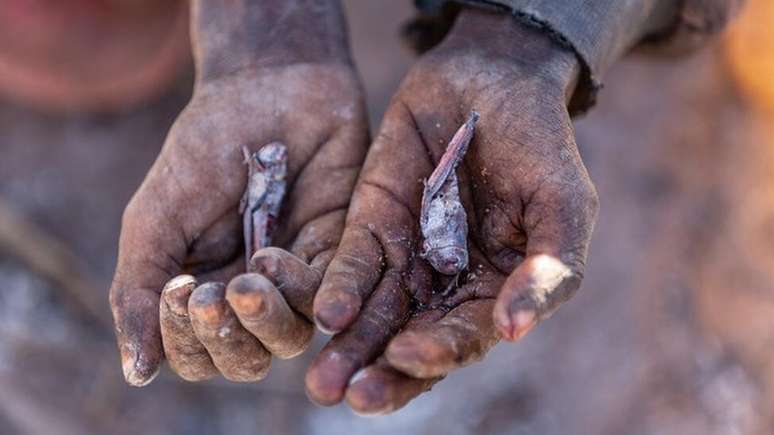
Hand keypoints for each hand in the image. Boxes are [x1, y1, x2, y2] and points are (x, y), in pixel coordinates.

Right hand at [109, 0, 367, 385]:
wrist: (266, 86)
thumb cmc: (204, 149)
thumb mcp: (155, 218)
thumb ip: (139, 291)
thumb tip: (137, 374)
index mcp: (203, 290)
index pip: (195, 355)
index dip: (184, 342)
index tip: (176, 293)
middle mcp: (252, 295)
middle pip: (245, 359)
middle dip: (224, 340)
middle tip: (209, 297)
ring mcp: (296, 277)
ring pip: (288, 340)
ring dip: (263, 322)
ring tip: (246, 283)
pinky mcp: (338, 253)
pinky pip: (326, 297)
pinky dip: (298, 289)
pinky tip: (273, 256)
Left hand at [304, 8, 597, 412]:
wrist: (492, 78)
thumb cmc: (540, 144)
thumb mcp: (562, 205)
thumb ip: (548, 269)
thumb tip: (515, 332)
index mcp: (495, 292)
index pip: (464, 338)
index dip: (439, 352)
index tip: (410, 356)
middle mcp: (446, 286)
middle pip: (410, 341)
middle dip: (383, 372)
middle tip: (354, 395)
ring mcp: (406, 256)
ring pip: (373, 314)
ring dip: (349, 348)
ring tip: (323, 381)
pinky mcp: (371, 224)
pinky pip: (352, 262)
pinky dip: (339, 287)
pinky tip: (326, 311)